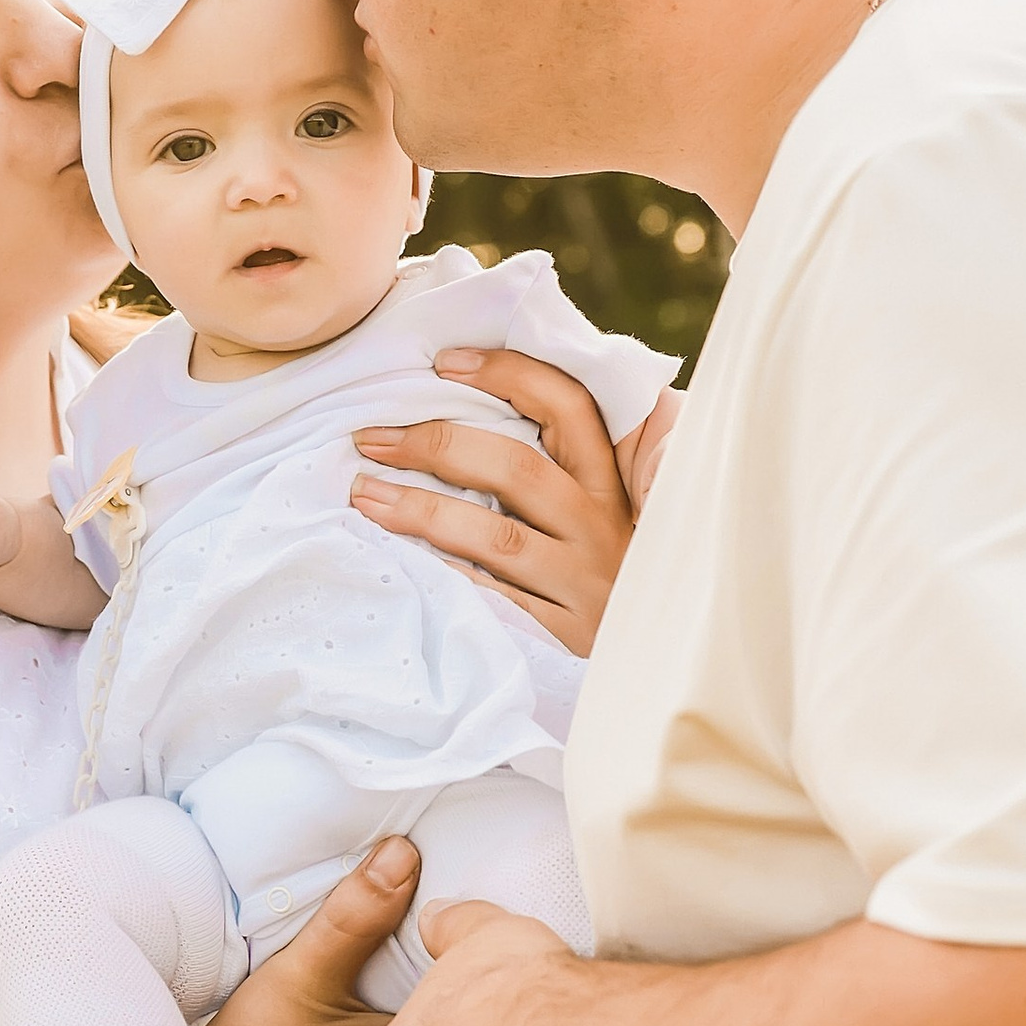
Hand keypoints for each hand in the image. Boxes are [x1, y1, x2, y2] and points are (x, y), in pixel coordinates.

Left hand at [349, 349, 636, 653]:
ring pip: (497, 538)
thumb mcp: (611, 516)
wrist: (662, 663)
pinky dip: (445, 579)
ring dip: (421, 511)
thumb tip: (483, 398)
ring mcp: (583, 584)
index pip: (569, 407)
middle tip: (370, 439)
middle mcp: (601, 527)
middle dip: (436, 445)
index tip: (444, 362)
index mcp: (613, 484)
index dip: (509, 375)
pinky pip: (495, 602)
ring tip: (364, 495)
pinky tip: (398, 563)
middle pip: (518, 469)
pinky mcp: (563, 638)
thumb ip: (567, 465)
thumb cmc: (618, 574)